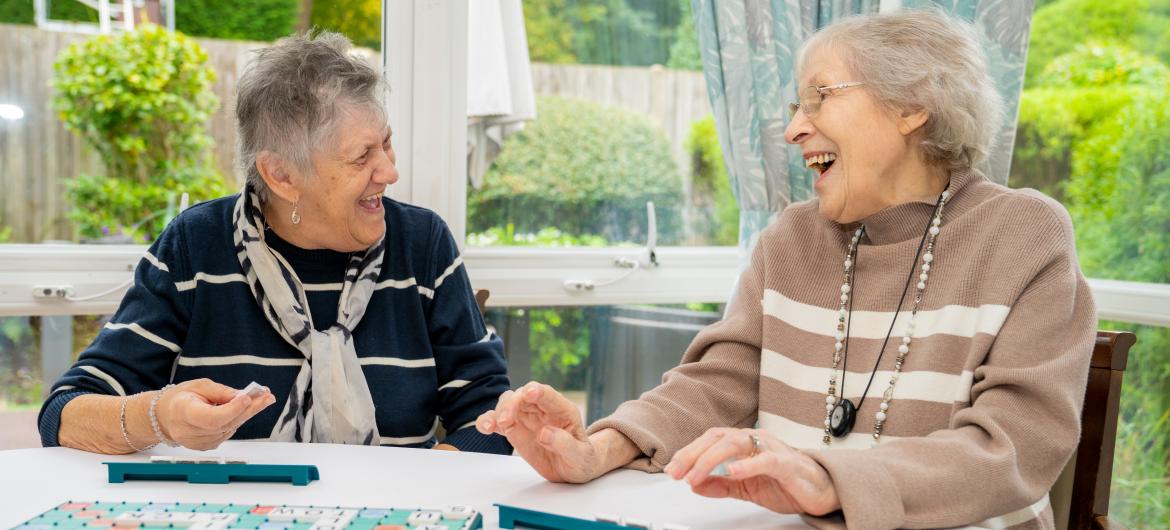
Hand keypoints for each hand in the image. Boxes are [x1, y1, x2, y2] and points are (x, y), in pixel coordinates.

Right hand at [155, 378, 275, 450]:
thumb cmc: (180, 399)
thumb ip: (220, 392)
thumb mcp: (198, 386)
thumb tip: (240, 395)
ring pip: (230, 428)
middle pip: (226, 423)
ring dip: (247, 413)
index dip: (230, 410)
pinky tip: (244, 409)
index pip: (211, 418)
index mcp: (183, 413)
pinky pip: (228, 431)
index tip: (246, 398)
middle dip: (249, 409)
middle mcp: (190, 432)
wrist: (165, 417)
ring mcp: (199, 442)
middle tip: (267, 397)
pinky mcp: (208, 446)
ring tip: (263, 399)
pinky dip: (237, 419)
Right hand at [475, 382, 600, 482]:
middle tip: (504, 421)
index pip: (547, 394)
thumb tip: (544, 433)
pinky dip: (489, 421)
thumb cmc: (582, 459)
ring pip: (508, 403)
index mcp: (562, 410)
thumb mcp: (580, 456)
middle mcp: (542, 409)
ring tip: (491, 425)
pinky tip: (484, 427)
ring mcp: (527, 418)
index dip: (536, 391)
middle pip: (522, 396)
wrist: (573, 468)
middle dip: (511, 404)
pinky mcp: (515, 429)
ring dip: (498, 411)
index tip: (528, 393)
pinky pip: (498, 421)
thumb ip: (565, 444)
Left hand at [663, 428, 840, 516]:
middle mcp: (755, 439)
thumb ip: (720, 485)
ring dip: (710, 459)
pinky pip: (765, 460)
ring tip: (695, 474)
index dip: (688, 452)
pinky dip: (747, 464)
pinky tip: (732, 471)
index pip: (709, 440)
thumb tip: (694, 485)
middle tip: (676, 472)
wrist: (822, 490)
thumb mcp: (745, 487)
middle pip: (716, 438)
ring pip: (734, 443)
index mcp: (744, 443)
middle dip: (692, 454)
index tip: (672, 469)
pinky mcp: (786, 462)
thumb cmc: (786, 483)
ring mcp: (770, 447)